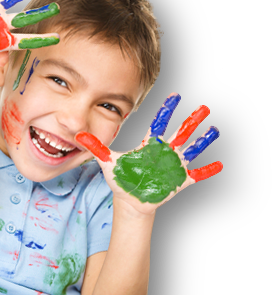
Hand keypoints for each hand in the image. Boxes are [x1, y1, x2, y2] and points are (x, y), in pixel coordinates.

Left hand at [75, 93, 221, 215]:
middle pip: (181, 131)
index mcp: (149, 144)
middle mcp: (164, 151)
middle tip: (204, 107)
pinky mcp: (180, 180)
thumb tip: (77, 135)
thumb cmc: (120, 178)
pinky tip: (219, 165)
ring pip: (193, 149)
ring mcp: (174, 165)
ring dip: (204, 140)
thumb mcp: (107, 161)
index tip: (175, 95)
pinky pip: (198, 174)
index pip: (159, 122)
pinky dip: (208, 170)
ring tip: (214, 130)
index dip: (167, 109)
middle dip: (192, 120)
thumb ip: (95, 147)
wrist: (129, 199)